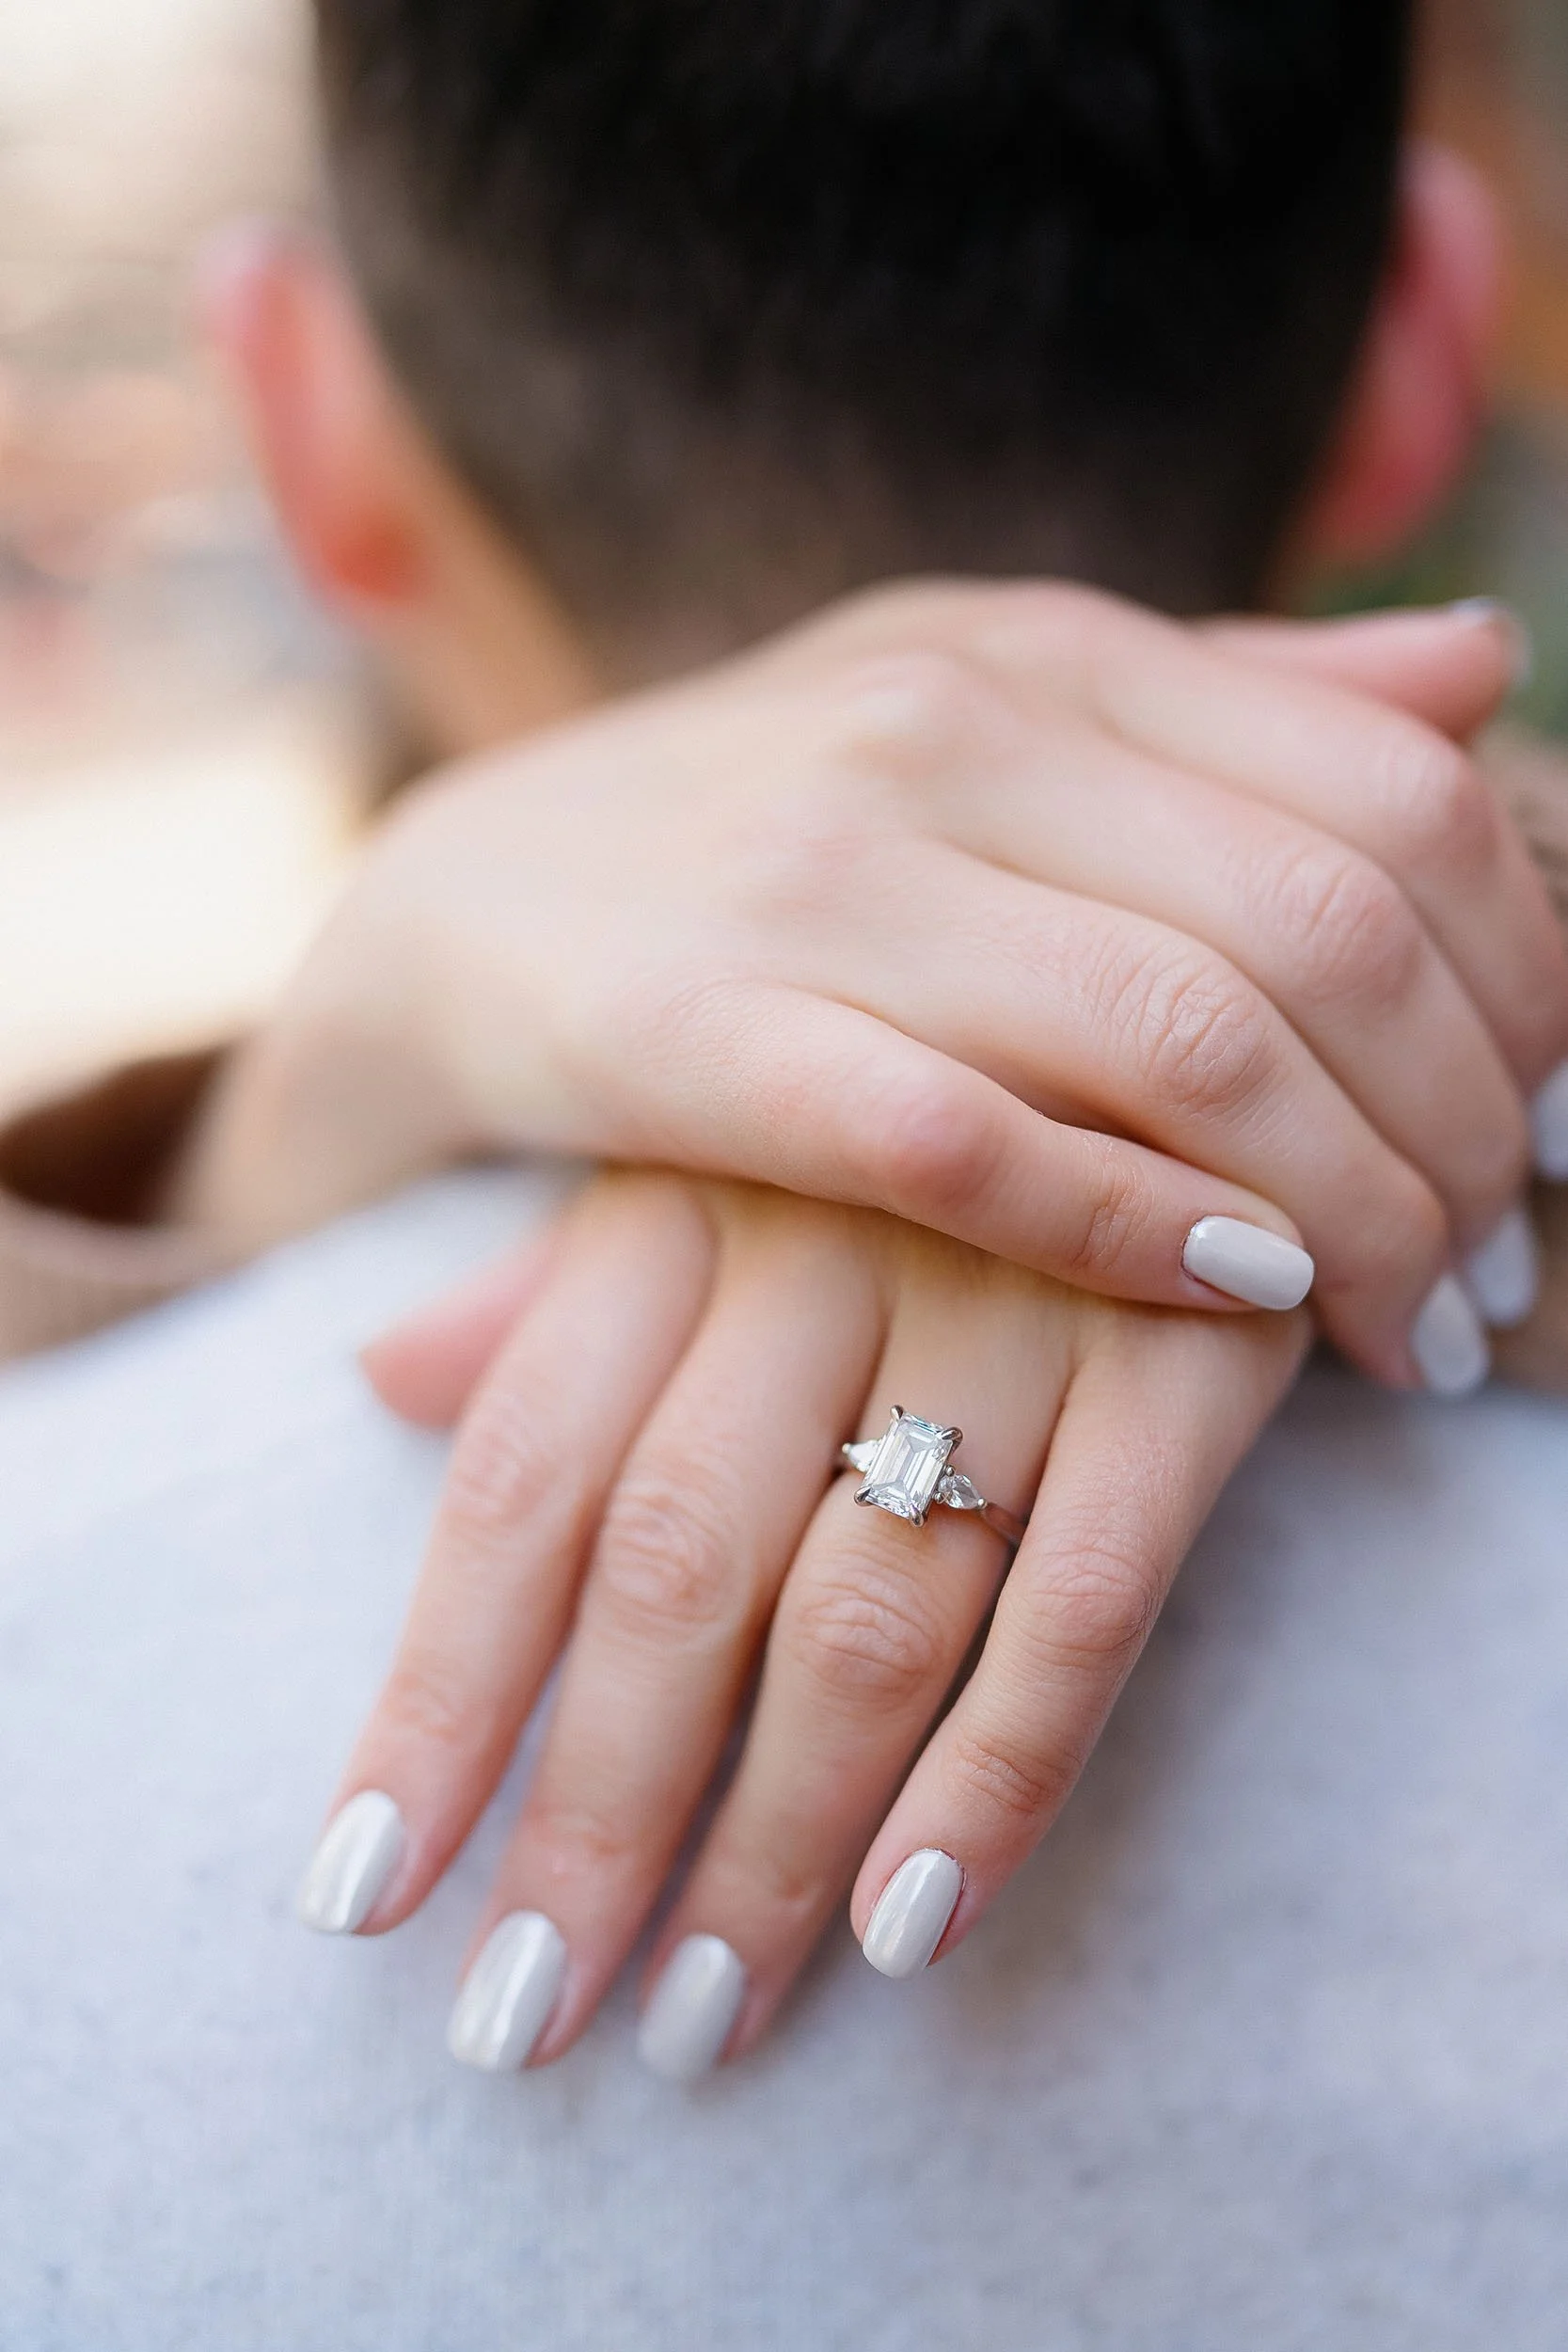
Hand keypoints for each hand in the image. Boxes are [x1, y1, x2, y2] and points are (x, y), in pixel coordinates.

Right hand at [182, 580, 1566, 1386]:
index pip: (1395, 795)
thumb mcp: (988, 707)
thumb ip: (1228, 698)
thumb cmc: (769, 825)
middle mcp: (950, 735)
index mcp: (1046, 651)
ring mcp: (822, 879)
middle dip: (1464, 1130)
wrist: (465, 905)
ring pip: (1191, 1042)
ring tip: (1408, 1328)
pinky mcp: (705, 1036)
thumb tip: (1481, 674)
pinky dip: (1141, 1233)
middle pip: (1327, 931)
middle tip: (1492, 1271)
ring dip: (1348, 1213)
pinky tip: (1242, 1304)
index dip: (1526, 981)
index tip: (1549, 1123)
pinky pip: (978, 1149)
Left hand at [293, 1170, 1306, 2076]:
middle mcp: (825, 1238)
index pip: (520, 1476)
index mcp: (681, 1193)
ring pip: (867, 1609)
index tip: (360, 1897)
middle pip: (672, 1569)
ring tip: (698, 2020)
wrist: (1189, 973)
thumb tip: (375, 1381)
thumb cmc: (899, 1116)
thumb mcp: (712, 1147)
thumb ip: (556, 1285)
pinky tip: (913, 1926)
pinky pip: (1089, 1596)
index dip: (436, 1695)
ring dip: (774, 1838)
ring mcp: (1016, 1293)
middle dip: (591, 1812)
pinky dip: (1001, 1770)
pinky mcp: (1188, 1353)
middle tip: (519, 2018)